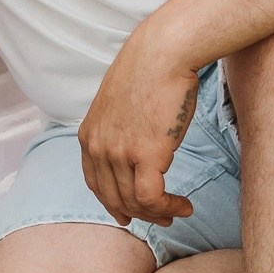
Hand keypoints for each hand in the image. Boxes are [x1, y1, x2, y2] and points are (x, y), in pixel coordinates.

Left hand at [77, 33, 202, 225]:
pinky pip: (151, 198)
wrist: (162, 54)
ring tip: (178, 211)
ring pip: (134, 202)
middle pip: (114, 198)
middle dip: (138, 214)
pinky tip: (184, 205)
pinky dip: (168, 207)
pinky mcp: (145, 155)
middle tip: (162, 218)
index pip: (95, 184)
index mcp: (89, 136)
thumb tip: (134, 143)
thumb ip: (119, 128)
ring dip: (159, 213)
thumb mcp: (120, 104)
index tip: (128, 214)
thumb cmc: (149, 72)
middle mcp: (99, 148)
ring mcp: (119, 153)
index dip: (111, 204)